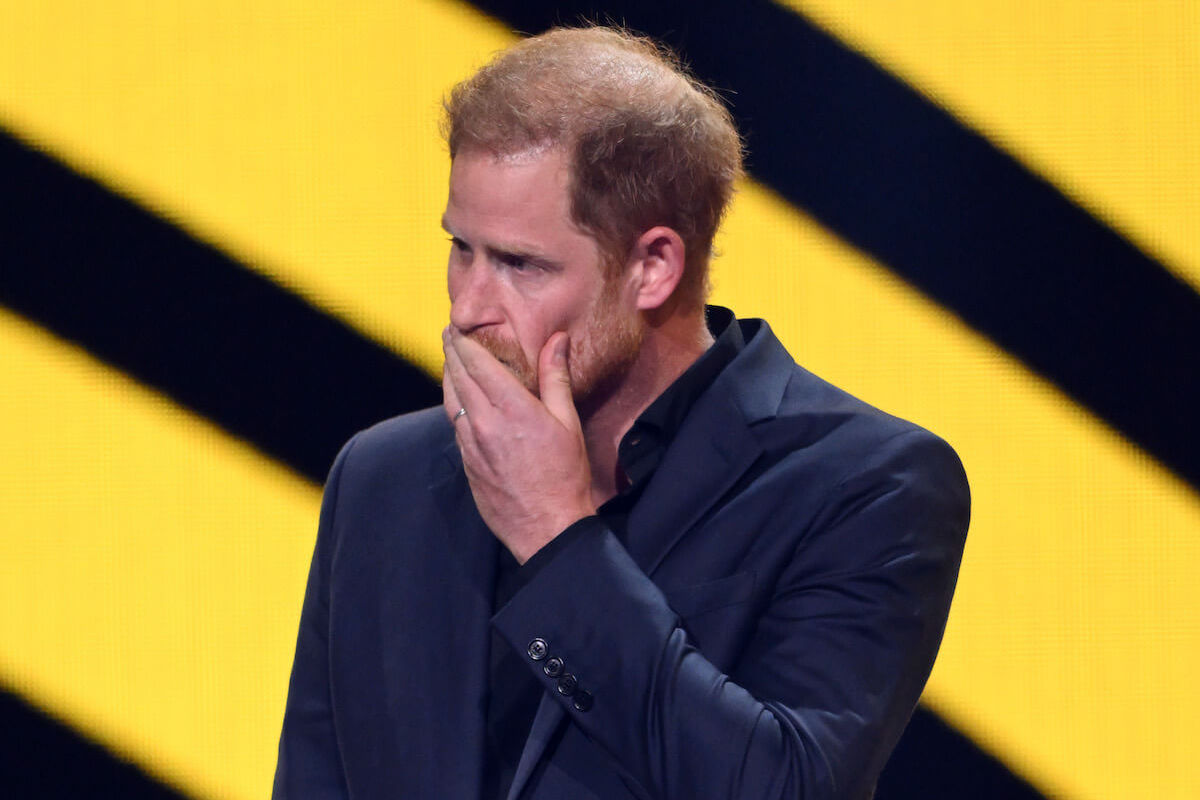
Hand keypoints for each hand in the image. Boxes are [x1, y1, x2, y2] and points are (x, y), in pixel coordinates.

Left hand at [442, 327, 595, 562]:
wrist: (546, 527)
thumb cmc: (565, 475)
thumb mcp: (567, 422)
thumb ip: (556, 377)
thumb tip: (557, 339)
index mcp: (511, 408)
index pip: (476, 363)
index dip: (462, 342)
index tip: (456, 326)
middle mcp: (484, 423)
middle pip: (457, 377)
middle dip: (451, 353)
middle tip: (448, 334)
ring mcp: (471, 445)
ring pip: (450, 401)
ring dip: (447, 377)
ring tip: (449, 361)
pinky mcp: (467, 463)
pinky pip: (454, 425)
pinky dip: (453, 404)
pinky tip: (458, 400)